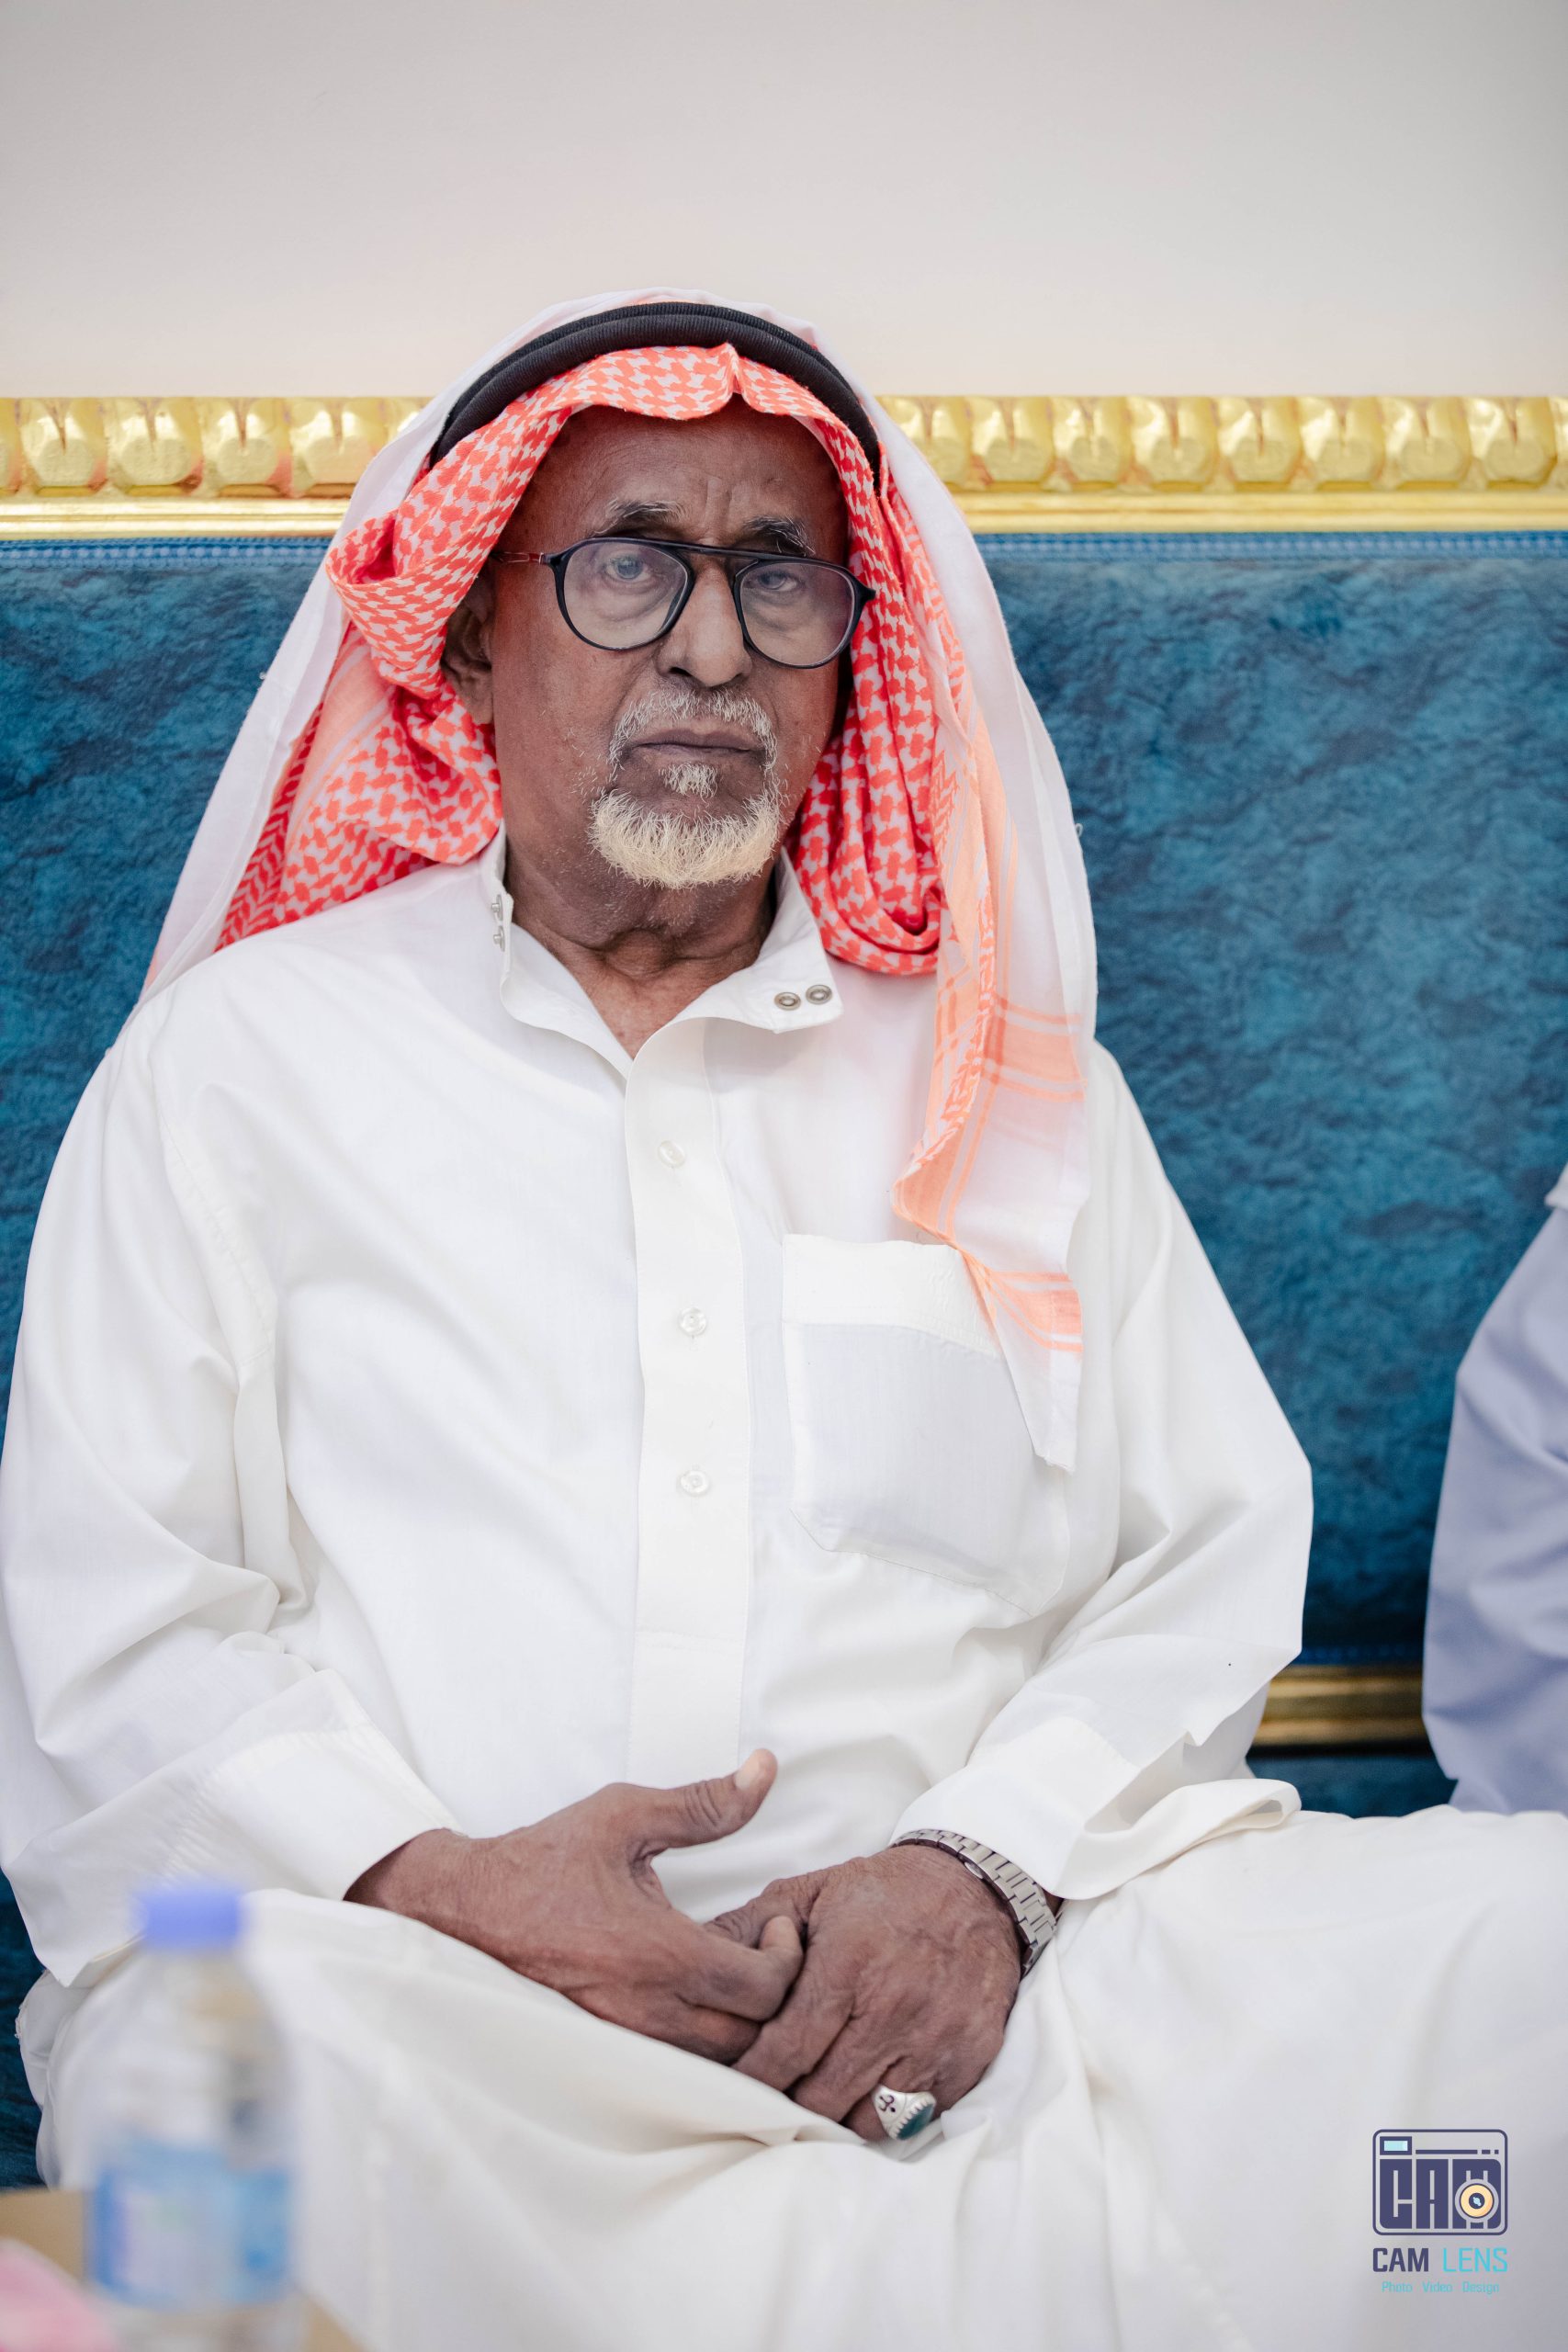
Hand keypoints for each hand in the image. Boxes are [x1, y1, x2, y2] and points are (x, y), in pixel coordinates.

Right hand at [347, 1749, 801, 2063]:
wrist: (467, 1909)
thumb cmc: (546, 1861)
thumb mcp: (625, 1815)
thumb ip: (703, 1803)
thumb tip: (764, 1769)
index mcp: (658, 1954)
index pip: (764, 1989)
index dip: (788, 1958)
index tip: (774, 1925)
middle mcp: (646, 2011)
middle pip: (753, 2041)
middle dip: (777, 1996)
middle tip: (764, 1950)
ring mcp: (626, 2041)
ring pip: (718, 2066)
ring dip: (743, 2026)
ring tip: (734, 1974)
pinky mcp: (609, 2052)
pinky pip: (679, 2068)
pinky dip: (705, 2043)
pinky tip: (697, 1999)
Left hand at [710, 1845, 1022, 2140]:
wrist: (974, 1889)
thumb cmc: (881, 1894)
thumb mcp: (810, 1891)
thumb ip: (750, 1926)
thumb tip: (696, 1956)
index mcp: (848, 1963)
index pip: (787, 2050)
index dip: (753, 2079)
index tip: (731, 2087)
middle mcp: (894, 2007)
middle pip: (822, 2095)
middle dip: (787, 2103)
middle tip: (766, 2099)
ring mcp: (935, 2038)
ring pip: (865, 2119)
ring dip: (833, 2115)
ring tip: (812, 2098)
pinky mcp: (967, 2059)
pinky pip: (912, 2117)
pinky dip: (881, 2115)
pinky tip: (861, 2093)